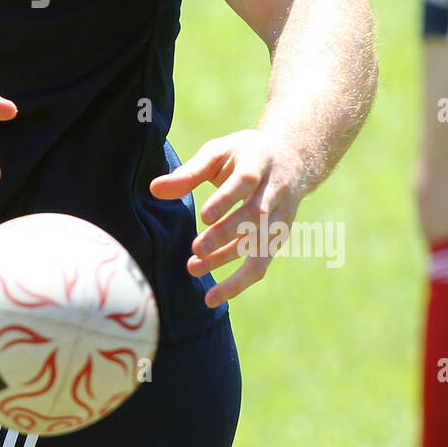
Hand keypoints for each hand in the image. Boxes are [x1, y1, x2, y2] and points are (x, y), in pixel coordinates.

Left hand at [149, 129, 301, 305]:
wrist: (293, 158)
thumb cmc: (245, 153)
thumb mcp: (218, 152)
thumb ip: (189, 172)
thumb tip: (154, 189)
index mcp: (259, 162)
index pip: (246, 182)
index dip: (227, 200)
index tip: (204, 217)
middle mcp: (275, 191)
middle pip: (255, 216)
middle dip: (226, 235)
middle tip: (196, 249)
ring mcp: (281, 216)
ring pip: (261, 246)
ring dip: (228, 261)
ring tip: (193, 269)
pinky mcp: (279, 237)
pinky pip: (261, 262)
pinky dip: (238, 281)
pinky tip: (212, 294)